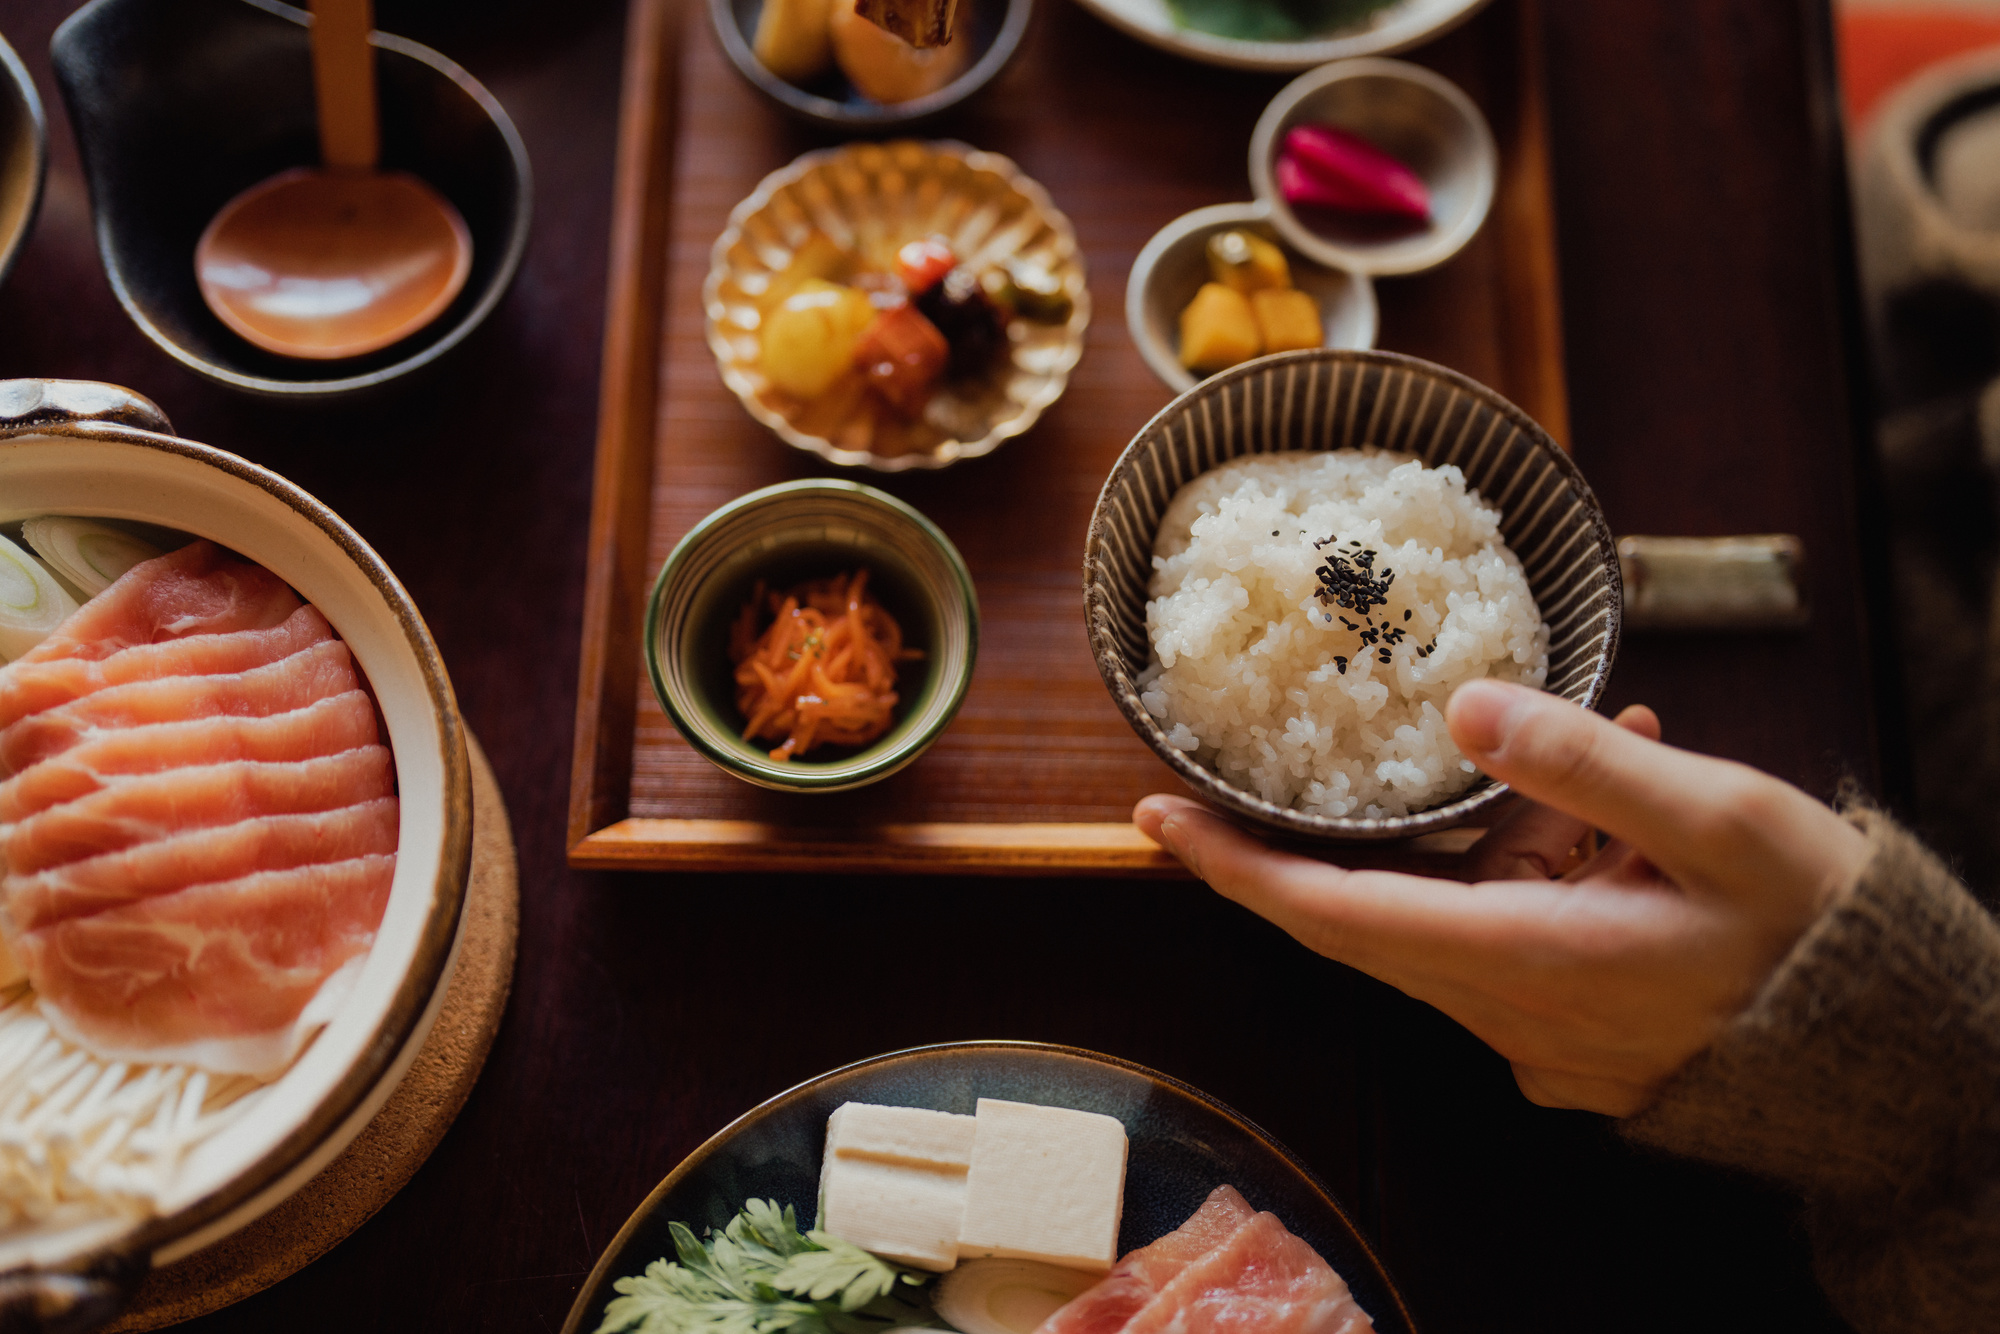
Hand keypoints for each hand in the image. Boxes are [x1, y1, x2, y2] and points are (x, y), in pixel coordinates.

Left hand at [1133, 679, 1869, 1115]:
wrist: (1896, 1064)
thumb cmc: (1818, 941)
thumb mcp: (1723, 824)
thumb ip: (1587, 761)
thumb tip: (1464, 705)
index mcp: (1523, 963)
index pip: (1334, 918)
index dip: (1238, 869)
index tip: (1160, 821)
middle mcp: (1509, 1009)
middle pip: (1362, 921)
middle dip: (1291, 851)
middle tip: (1219, 787)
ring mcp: (1539, 1026)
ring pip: (1446, 912)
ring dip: (1465, 835)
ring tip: (1538, 751)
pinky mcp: (1572, 1022)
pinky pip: (1508, 928)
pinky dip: (1525, 861)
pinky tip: (1599, 799)